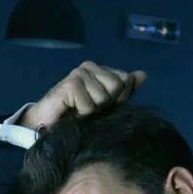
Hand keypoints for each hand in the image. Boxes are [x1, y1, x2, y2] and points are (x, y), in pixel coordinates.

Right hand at [20, 61, 147, 130]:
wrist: (48, 126)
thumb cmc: (77, 117)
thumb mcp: (106, 105)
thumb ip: (124, 90)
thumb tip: (144, 75)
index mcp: (101, 70)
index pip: (126, 80)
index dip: (120, 98)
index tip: (103, 107)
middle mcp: (90, 67)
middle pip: (117, 86)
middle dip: (106, 105)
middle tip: (89, 110)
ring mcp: (79, 74)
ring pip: (103, 97)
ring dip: (92, 112)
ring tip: (79, 112)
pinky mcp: (70, 84)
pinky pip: (89, 105)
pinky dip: (82, 114)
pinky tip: (71, 112)